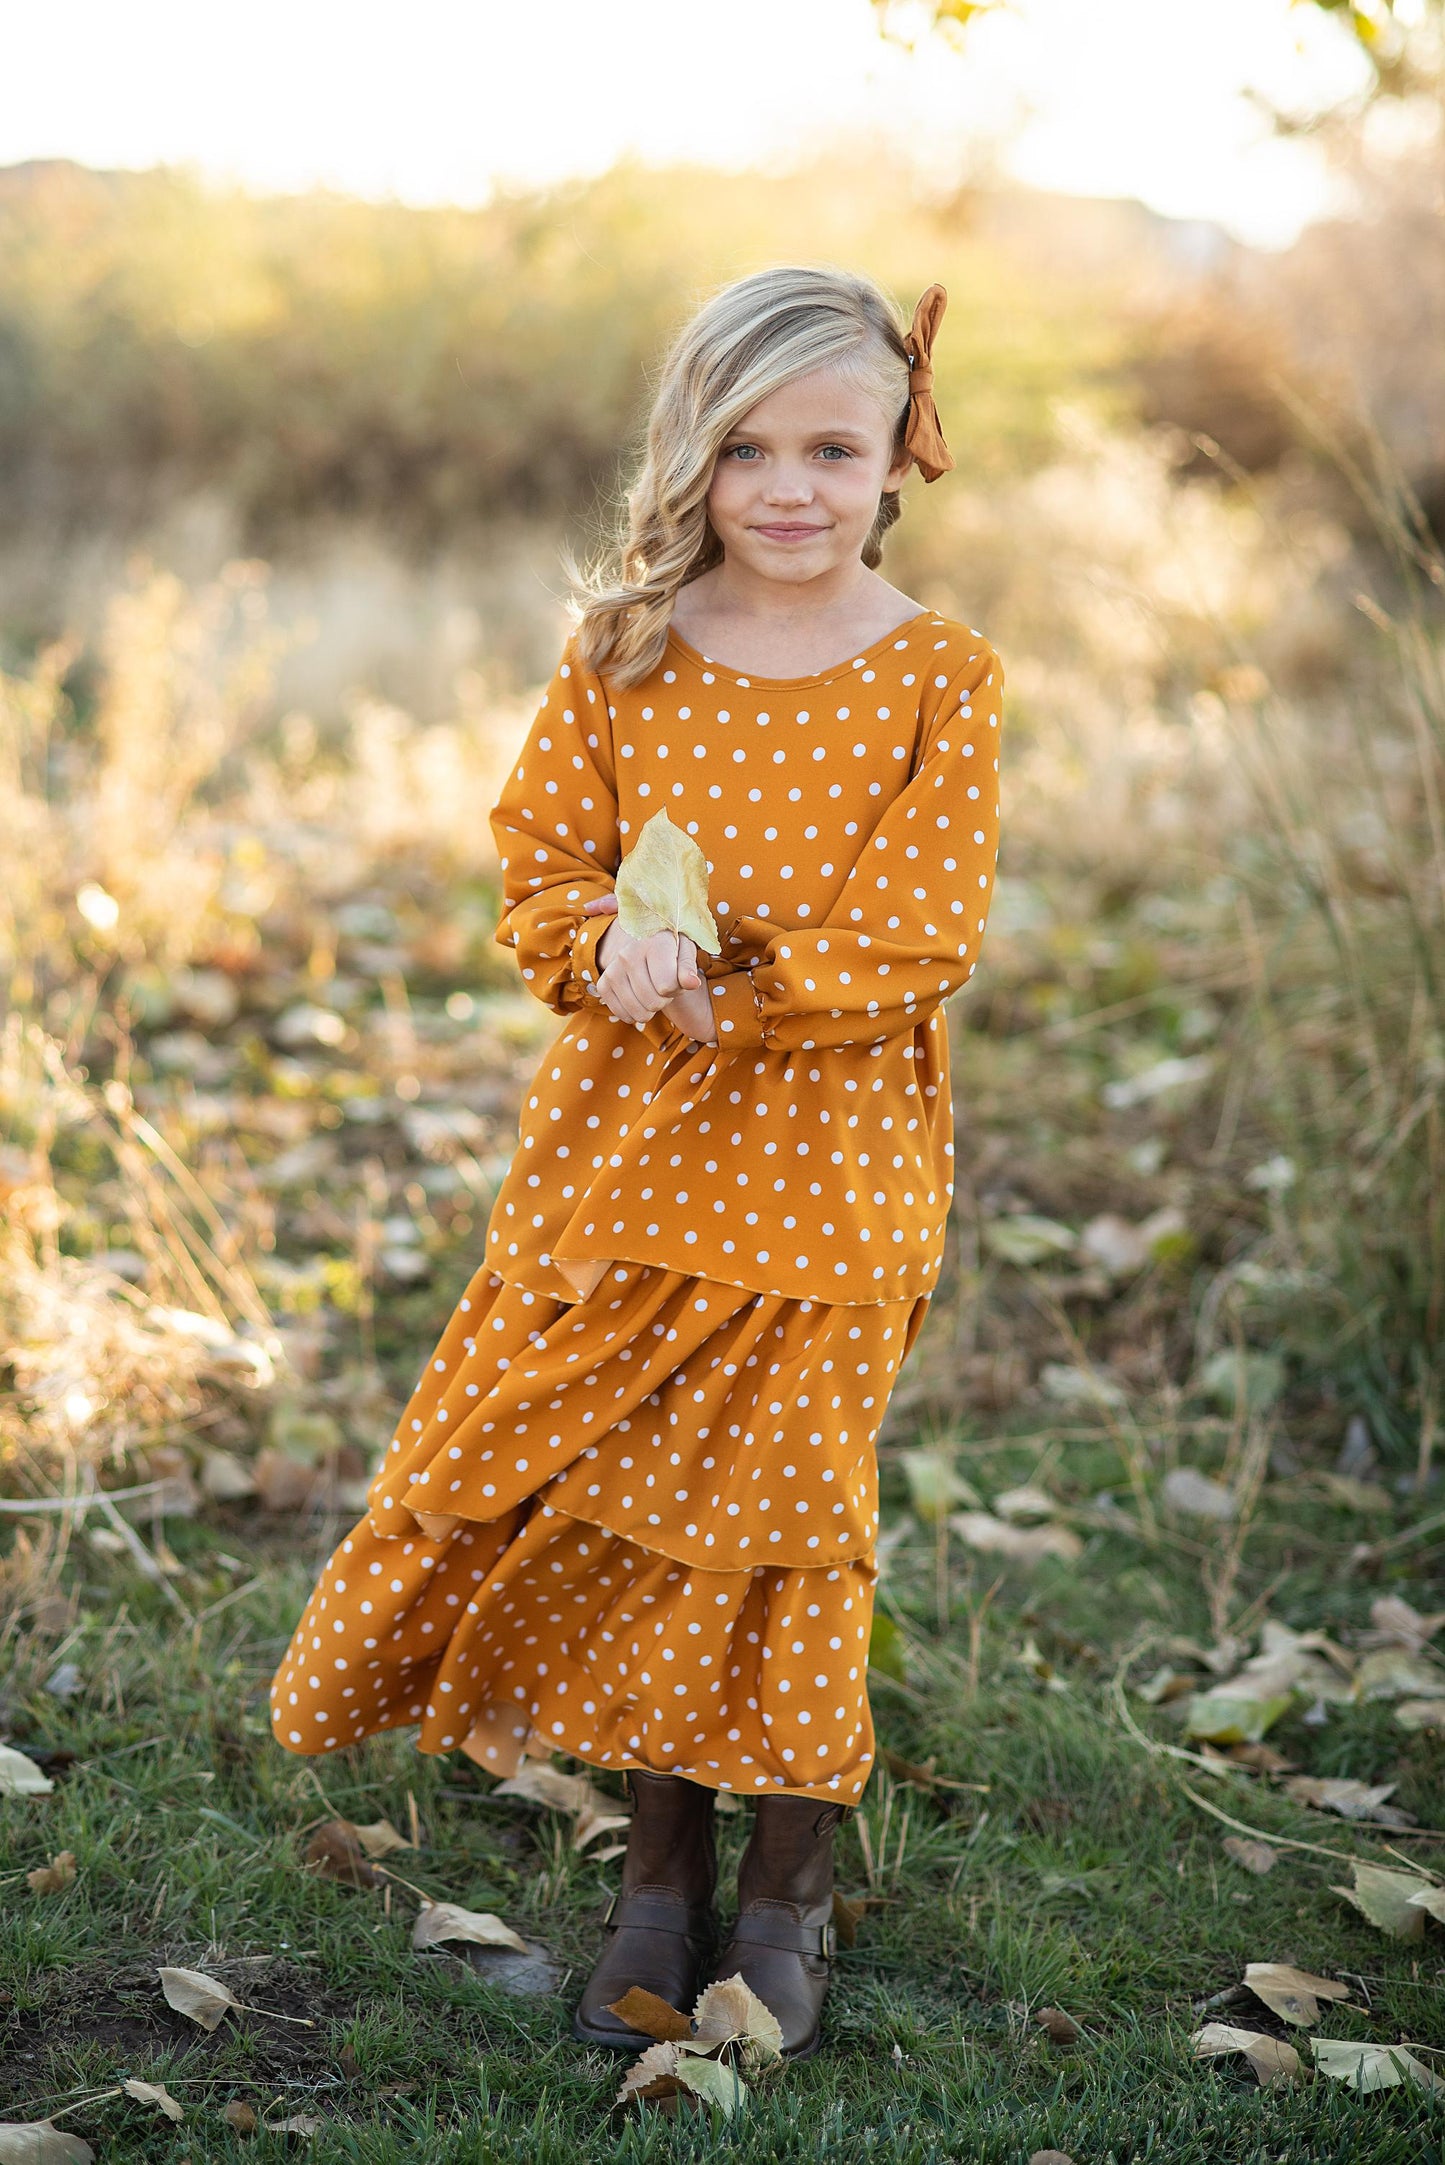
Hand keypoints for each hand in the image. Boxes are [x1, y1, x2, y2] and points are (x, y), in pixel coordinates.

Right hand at [582, 894, 717, 1044]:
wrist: (641, 942)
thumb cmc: (669, 948)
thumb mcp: (685, 951)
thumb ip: (689, 968)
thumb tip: (692, 983)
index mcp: (653, 943)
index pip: (667, 986)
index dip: (677, 987)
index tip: (676, 975)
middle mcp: (628, 955)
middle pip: (654, 1002)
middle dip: (664, 999)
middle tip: (663, 984)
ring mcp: (612, 970)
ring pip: (639, 1013)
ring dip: (650, 1007)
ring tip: (652, 989)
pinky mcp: (603, 985)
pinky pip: (624, 1015)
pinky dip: (635, 1012)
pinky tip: (639, 997)